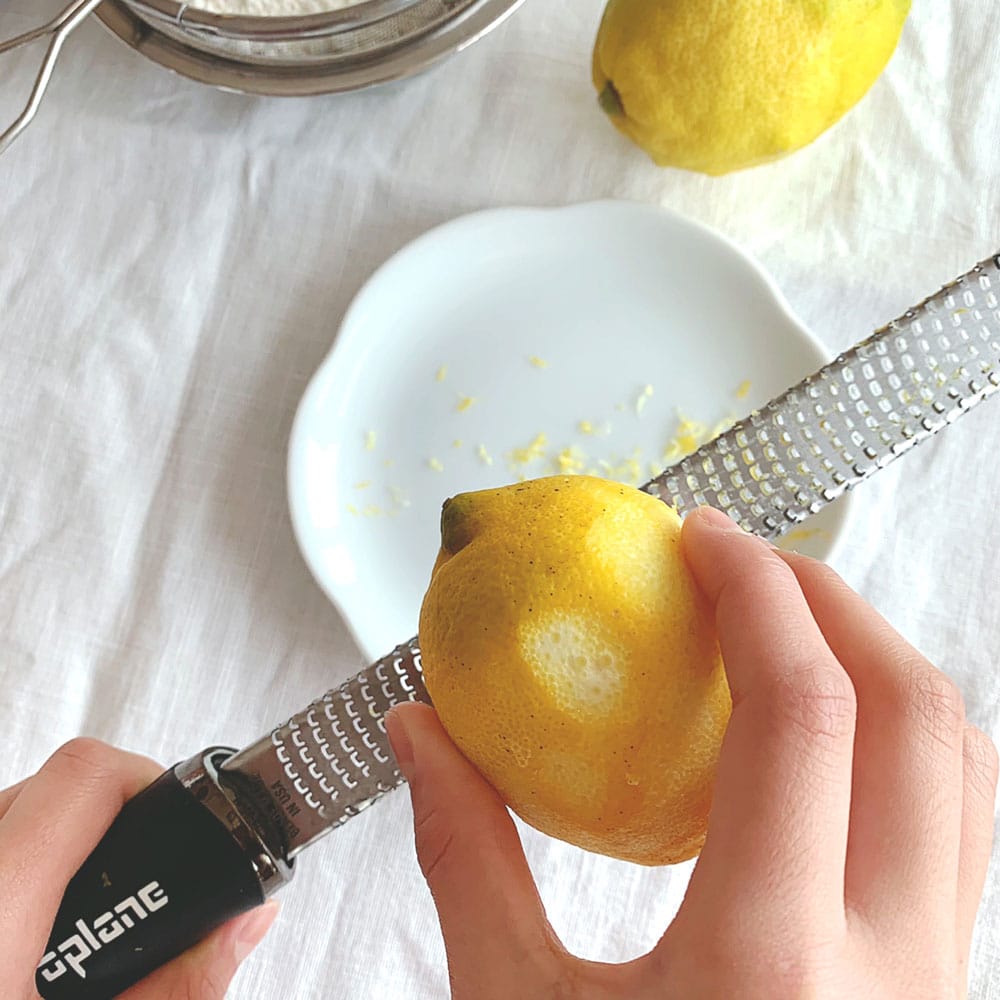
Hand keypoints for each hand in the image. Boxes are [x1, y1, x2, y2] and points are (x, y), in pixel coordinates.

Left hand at [3, 739, 277, 999]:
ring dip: (50, 849)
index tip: (172, 824)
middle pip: (40, 789)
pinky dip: (10, 872)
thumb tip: (244, 921)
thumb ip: (177, 990)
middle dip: (101, 820)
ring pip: (3, 816)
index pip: (84, 777)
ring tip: (67, 925)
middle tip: (128, 885)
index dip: (144, 782)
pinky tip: (20, 937)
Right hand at [386, 506, 997, 998]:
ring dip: (882, 663)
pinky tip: (824, 734)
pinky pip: (958, 825)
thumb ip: (465, 856)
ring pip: (964, 766)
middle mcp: (891, 968)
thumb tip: (420, 731)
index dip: (758, 592)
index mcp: (771, 963)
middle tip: (750, 562)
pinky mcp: (941, 990)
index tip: (704, 539)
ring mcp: (938, 985)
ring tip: (792, 624)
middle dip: (836, 601)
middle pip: (917, 712)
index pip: (805, 711)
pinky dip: (904, 740)